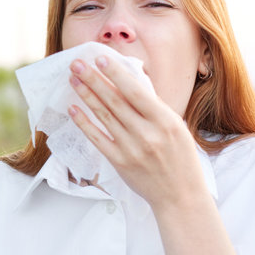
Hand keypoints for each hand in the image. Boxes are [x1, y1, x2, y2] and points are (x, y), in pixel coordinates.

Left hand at [67, 55, 207, 210]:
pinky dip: (84, 122)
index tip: (100, 58)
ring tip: (73, 79)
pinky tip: (73, 109)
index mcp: (165, 121)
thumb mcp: (176, 127)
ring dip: (86, 95)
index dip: (116, 74)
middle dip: (94, 79)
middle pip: (115, 101)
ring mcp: (132, 149)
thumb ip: (153, 108)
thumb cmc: (180, 158)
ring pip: (103, 116)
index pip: (136, 92)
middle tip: (77, 63)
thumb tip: (128, 82)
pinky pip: (97, 138)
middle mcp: (147, 134)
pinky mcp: (119, 162)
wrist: (181, 196)